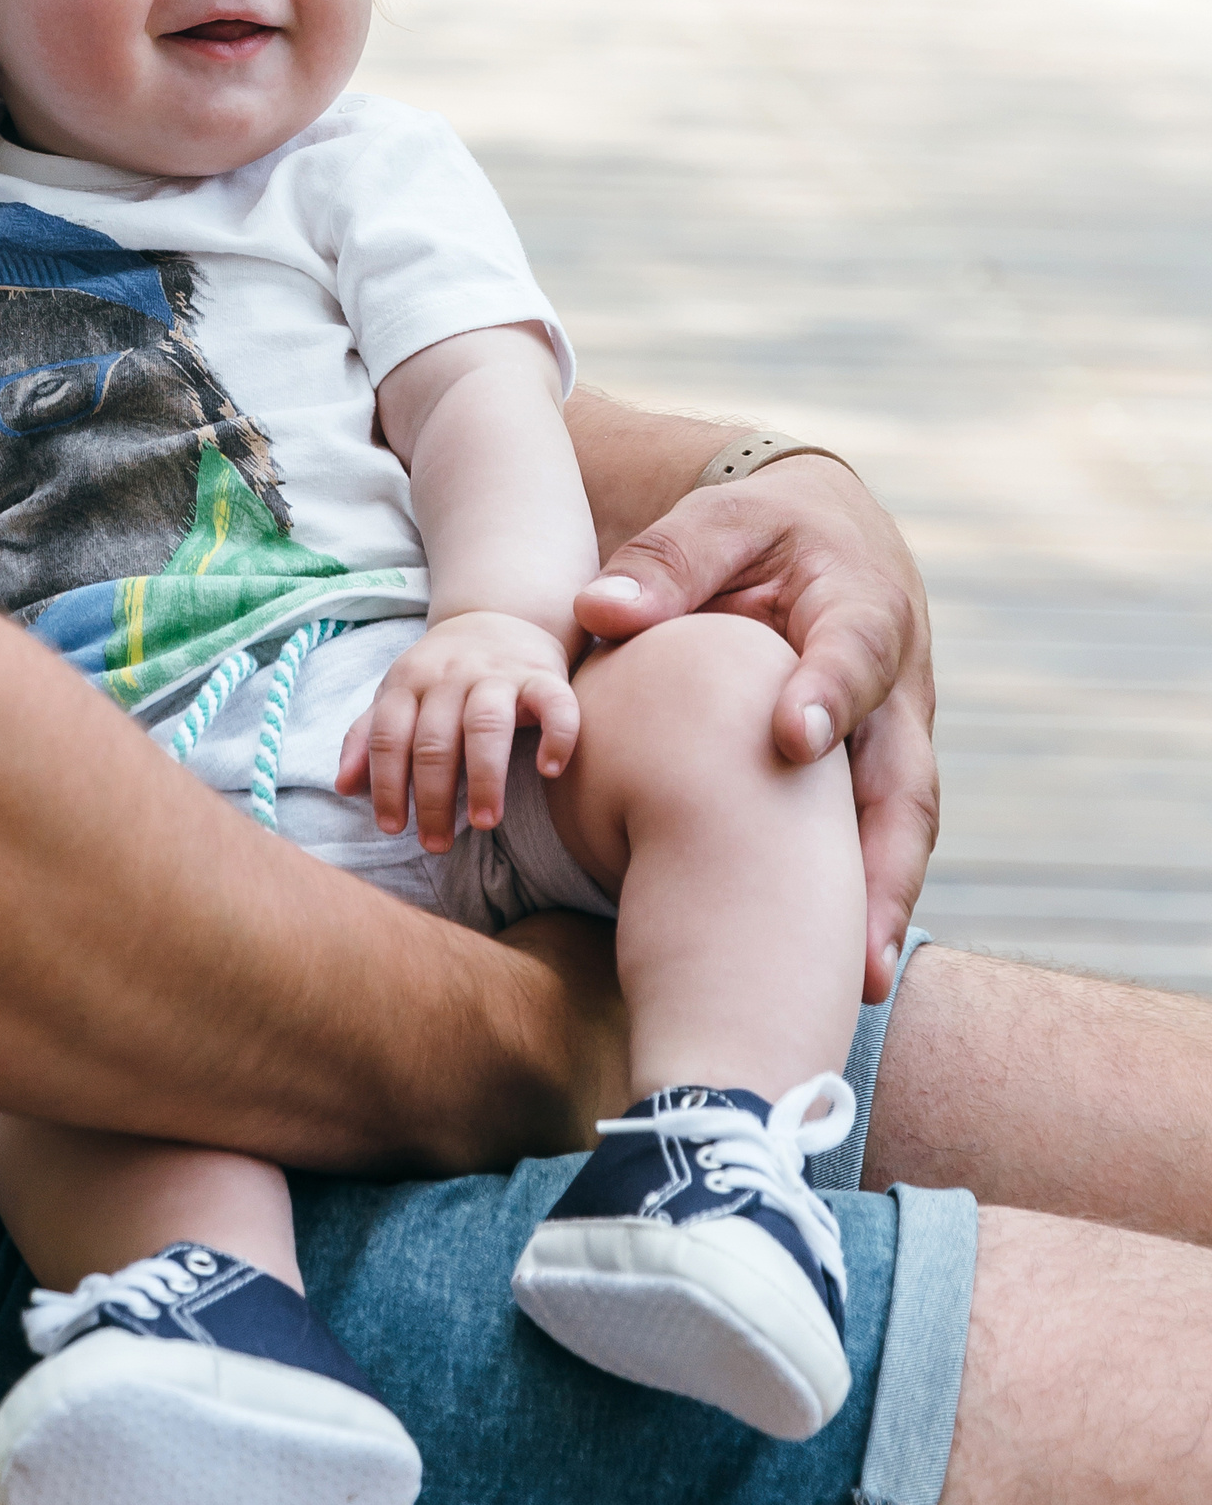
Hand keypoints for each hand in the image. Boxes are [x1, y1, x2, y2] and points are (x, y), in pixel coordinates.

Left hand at [339, 613, 579, 860]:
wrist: (499, 616)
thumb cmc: (442, 674)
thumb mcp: (398, 694)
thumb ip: (368, 738)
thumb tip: (344, 787)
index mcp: (408, 682)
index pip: (388, 736)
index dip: (386, 784)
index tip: (392, 828)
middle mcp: (450, 676)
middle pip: (434, 740)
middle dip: (433, 796)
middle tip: (437, 844)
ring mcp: (498, 674)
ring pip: (486, 724)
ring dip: (484, 776)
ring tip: (484, 822)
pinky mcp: (544, 676)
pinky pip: (555, 703)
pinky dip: (556, 735)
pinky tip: (549, 770)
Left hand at [574, 457, 934, 1002]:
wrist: (831, 536)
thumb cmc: (763, 532)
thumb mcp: (719, 522)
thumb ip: (666, 563)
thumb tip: (601, 611)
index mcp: (860, 607)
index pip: (849, 653)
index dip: (825, 696)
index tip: (790, 740)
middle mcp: (897, 687)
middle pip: (902, 777)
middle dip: (883, 859)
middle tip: (855, 939)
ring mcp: (895, 740)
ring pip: (903, 828)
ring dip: (881, 904)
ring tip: (856, 982)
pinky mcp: (879, 775)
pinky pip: (875, 841)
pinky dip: (859, 901)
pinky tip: (832, 970)